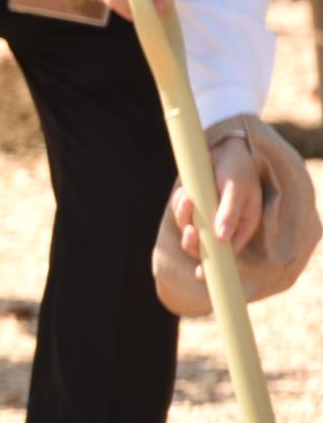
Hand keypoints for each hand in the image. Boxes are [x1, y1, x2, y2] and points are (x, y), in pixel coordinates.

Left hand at [174, 127, 265, 257]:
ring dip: (184, 217)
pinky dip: (180, 205)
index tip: (201, 273)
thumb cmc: (237, 170)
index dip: (214, 265)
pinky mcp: (193, 206)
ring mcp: (207, 216)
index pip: (227, 253)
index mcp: (242, 227)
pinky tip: (186, 193)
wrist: (224, 148)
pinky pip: (181, 213)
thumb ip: (229, 214)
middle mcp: (224, 225)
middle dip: (193, 242)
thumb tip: (222, 239)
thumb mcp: (237, 191)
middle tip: (190, 230)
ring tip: (188, 198)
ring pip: (189, 229)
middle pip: (203, 246)